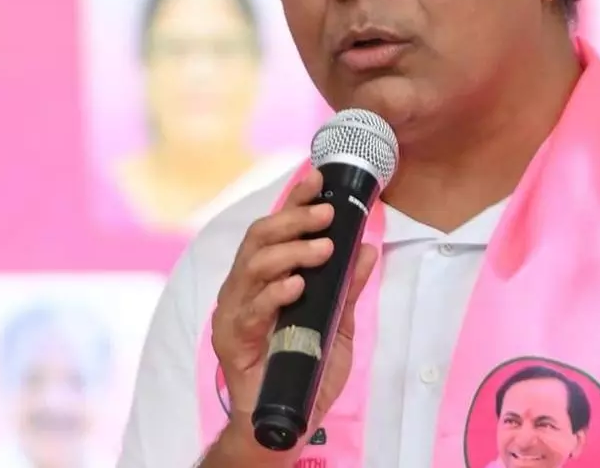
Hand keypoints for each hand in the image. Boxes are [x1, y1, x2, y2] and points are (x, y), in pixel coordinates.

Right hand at [210, 169, 378, 444]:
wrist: (287, 420)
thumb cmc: (305, 371)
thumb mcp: (336, 324)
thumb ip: (347, 288)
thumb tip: (367, 250)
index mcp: (265, 278)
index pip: (276, 229)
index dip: (294, 200)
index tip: (319, 178)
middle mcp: (244, 288)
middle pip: (260, 238)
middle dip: (294, 219)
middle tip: (327, 214)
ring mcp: (234, 313)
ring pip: (253, 265)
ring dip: (290, 251)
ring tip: (323, 249)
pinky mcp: (232, 341)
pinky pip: (251, 309)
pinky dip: (275, 293)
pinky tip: (296, 286)